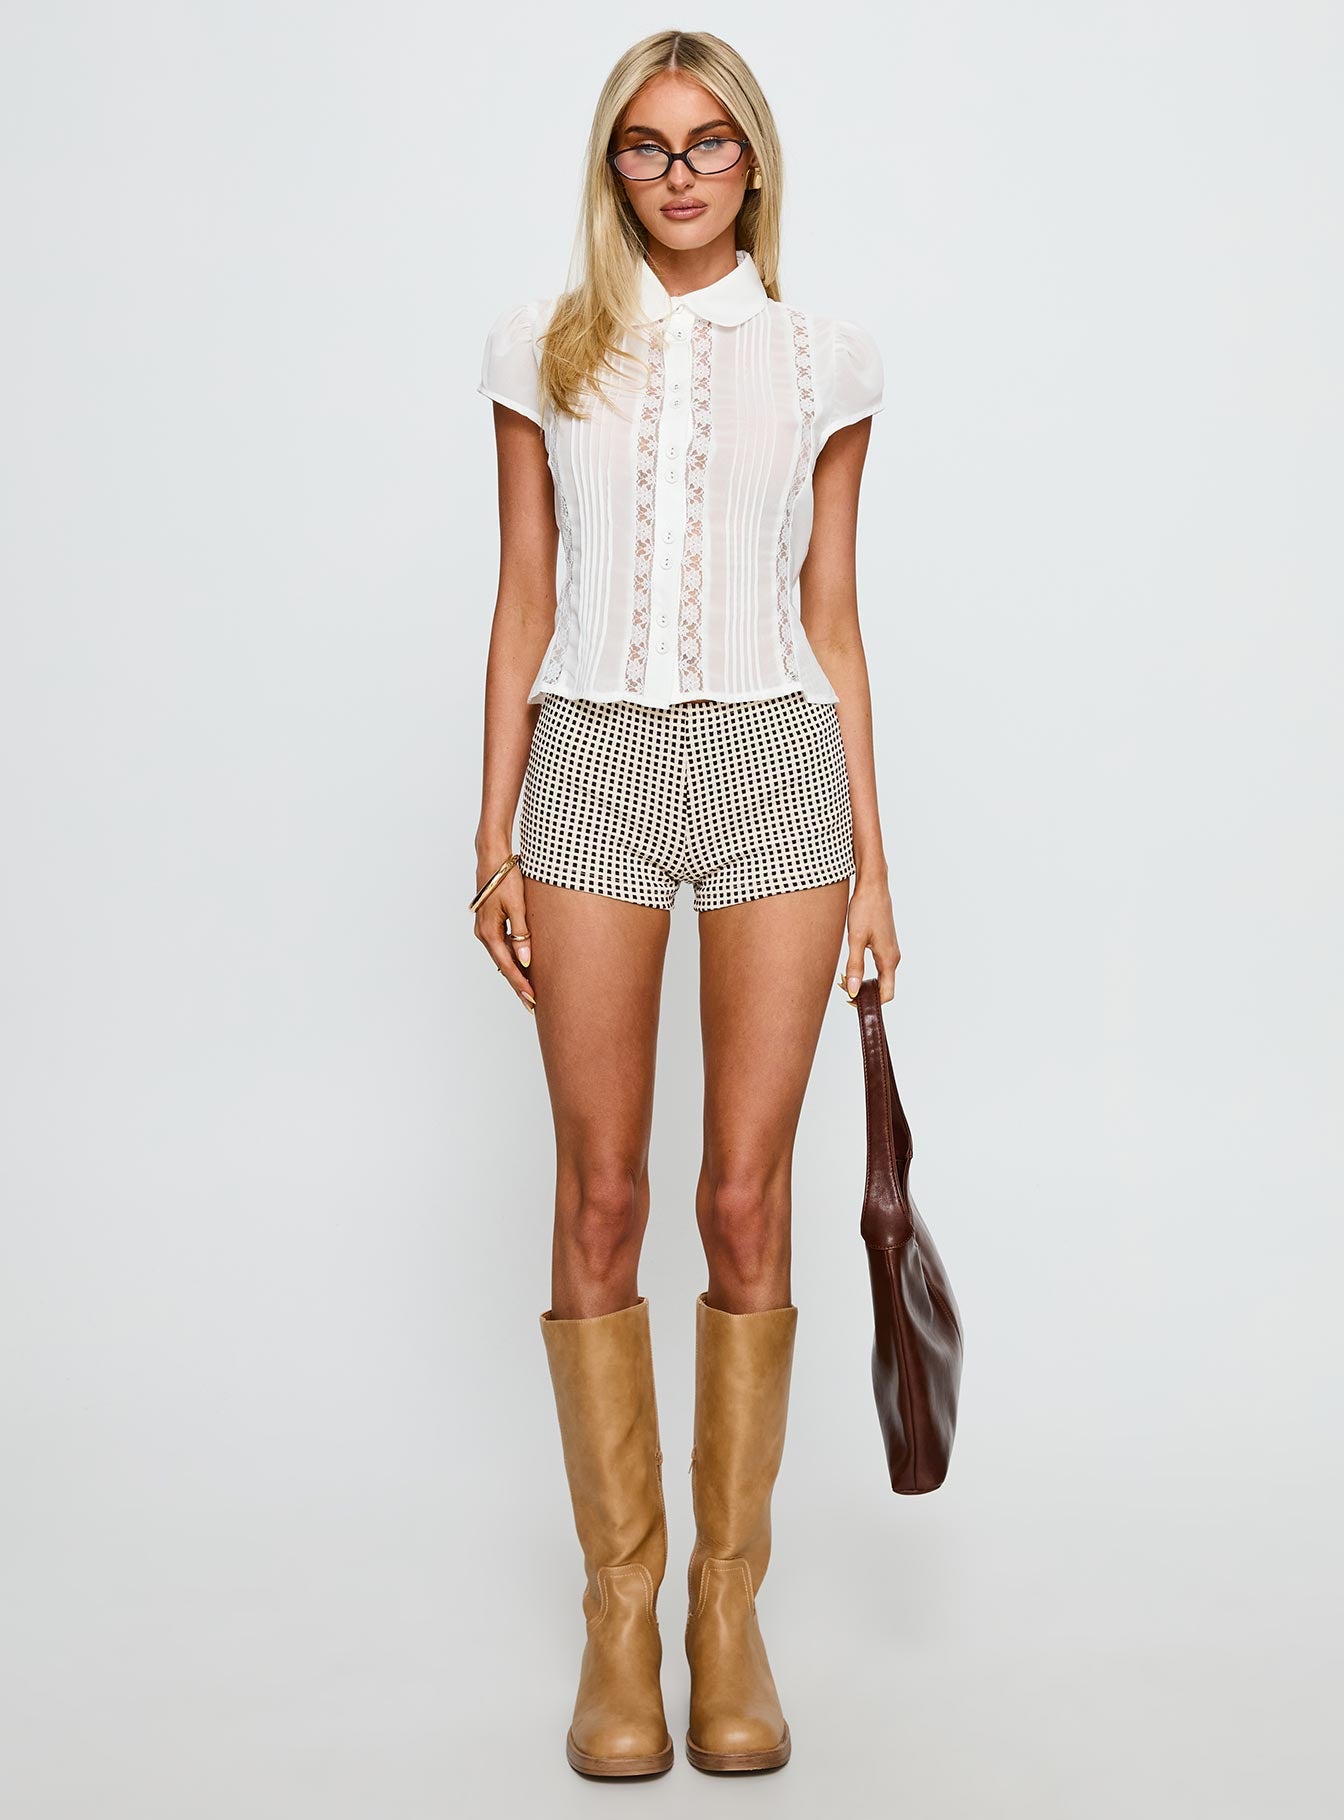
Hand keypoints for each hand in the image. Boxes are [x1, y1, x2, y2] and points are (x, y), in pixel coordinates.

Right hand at [474, 863, 535, 1012]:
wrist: (492, 857)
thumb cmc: (505, 877)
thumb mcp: (517, 905)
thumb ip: (522, 934)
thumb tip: (525, 960)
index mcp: (489, 932)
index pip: (507, 966)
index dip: (520, 984)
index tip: (533, 999)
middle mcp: (483, 933)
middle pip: (503, 966)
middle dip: (518, 985)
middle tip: (532, 1005)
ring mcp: (485, 928)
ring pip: (501, 957)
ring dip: (515, 973)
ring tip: (529, 990)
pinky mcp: (489, 922)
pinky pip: (501, 947)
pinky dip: (511, 959)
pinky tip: (521, 966)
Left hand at [841, 875, 899, 1002]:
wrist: (873, 887)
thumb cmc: (866, 909)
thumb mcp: (856, 940)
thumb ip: (855, 967)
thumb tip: (853, 990)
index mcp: (889, 959)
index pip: (887, 994)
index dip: (872, 1003)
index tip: (852, 1000)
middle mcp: (893, 957)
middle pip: (883, 987)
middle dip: (865, 993)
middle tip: (843, 987)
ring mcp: (890, 950)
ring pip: (880, 977)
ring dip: (864, 981)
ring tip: (844, 977)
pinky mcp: (885, 944)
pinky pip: (878, 966)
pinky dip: (866, 971)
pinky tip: (851, 965)